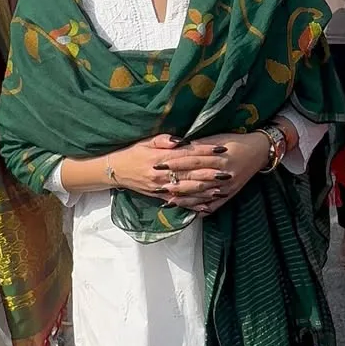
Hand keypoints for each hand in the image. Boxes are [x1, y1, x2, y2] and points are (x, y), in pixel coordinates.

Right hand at [110, 134, 233, 202]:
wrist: (115, 171)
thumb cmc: (133, 152)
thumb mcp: (146, 141)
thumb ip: (164, 140)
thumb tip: (181, 140)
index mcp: (160, 158)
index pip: (188, 154)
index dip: (206, 151)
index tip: (221, 148)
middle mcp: (162, 174)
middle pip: (191, 173)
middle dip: (211, 173)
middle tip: (229, 171)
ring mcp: (161, 187)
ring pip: (188, 190)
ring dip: (206, 190)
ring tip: (223, 188)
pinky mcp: (160, 197)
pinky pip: (179, 202)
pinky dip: (193, 204)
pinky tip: (207, 206)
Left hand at [157, 131, 270, 214]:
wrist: (259, 151)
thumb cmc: (236, 141)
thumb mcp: (218, 138)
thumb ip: (199, 144)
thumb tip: (178, 147)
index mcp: (219, 156)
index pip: (192, 160)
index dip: (175, 162)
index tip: (159, 164)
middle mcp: (223, 172)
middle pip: (195, 179)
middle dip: (176, 182)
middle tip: (158, 186)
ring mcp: (227, 186)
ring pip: (203, 195)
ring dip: (185, 199)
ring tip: (169, 202)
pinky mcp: (230, 194)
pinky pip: (214, 205)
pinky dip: (201, 209)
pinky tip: (189, 213)